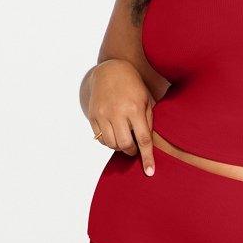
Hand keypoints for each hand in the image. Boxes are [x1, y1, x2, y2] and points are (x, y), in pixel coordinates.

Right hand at [87, 60, 157, 175]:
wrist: (109, 70)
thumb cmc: (133, 86)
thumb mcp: (146, 100)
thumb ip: (148, 122)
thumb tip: (148, 146)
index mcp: (135, 108)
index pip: (143, 140)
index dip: (147, 158)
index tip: (150, 172)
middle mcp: (117, 112)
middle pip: (125, 145)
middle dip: (131, 151)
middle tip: (134, 148)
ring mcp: (103, 114)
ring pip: (111, 144)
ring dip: (120, 148)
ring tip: (125, 140)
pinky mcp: (93, 115)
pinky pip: (101, 139)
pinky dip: (109, 142)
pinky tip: (114, 134)